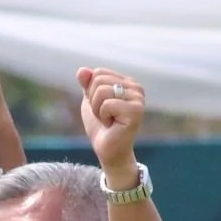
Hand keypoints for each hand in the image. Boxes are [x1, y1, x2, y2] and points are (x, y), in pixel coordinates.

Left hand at [77, 66, 145, 184]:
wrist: (107, 150)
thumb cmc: (101, 127)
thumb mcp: (90, 101)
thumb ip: (87, 84)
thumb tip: (81, 70)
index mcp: (127, 82)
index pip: (99, 72)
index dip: (91, 92)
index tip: (101, 107)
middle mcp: (136, 87)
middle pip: (99, 80)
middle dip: (94, 101)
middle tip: (105, 116)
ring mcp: (138, 99)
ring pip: (102, 91)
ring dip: (98, 110)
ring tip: (109, 120)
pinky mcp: (136, 111)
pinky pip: (107, 104)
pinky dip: (103, 117)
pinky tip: (113, 125)